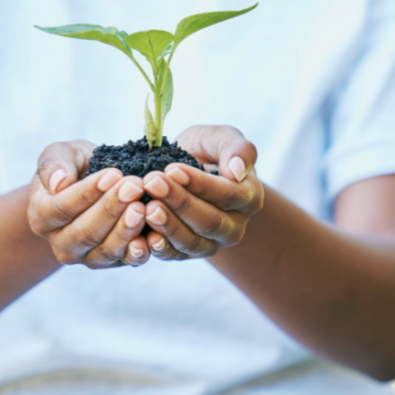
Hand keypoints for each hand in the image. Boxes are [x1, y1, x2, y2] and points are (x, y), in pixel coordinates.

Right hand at [27, 141, 150, 267]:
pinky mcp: (112, 262)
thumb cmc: (73, 167)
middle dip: (111, 209)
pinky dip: (139, 251)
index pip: (62, 208)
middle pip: (84, 233)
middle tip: (134, 187)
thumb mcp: (60, 154)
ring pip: (105, 250)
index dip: (88, 192)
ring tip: (143, 206)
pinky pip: (125, 261)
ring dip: (126, 229)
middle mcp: (60, 243)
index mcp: (41, 216)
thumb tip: (59, 182)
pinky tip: (153, 236)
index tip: (113, 174)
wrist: (88, 185)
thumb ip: (54, 165)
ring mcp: (86, 257)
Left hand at [140, 125, 263, 259]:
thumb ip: (237, 149)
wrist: (184, 171)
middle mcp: (234, 226)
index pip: (228, 195)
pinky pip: (174, 255)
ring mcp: (211, 243)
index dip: (200, 184)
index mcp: (249, 197)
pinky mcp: (187, 253)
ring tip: (147, 207)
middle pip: (209, 221)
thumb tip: (238, 171)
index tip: (172, 168)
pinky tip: (145, 236)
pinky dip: (160, 248)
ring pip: (192, 242)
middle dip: (179, 202)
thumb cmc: (206, 151)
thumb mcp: (220, 138)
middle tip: (152, 183)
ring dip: (168, 225)